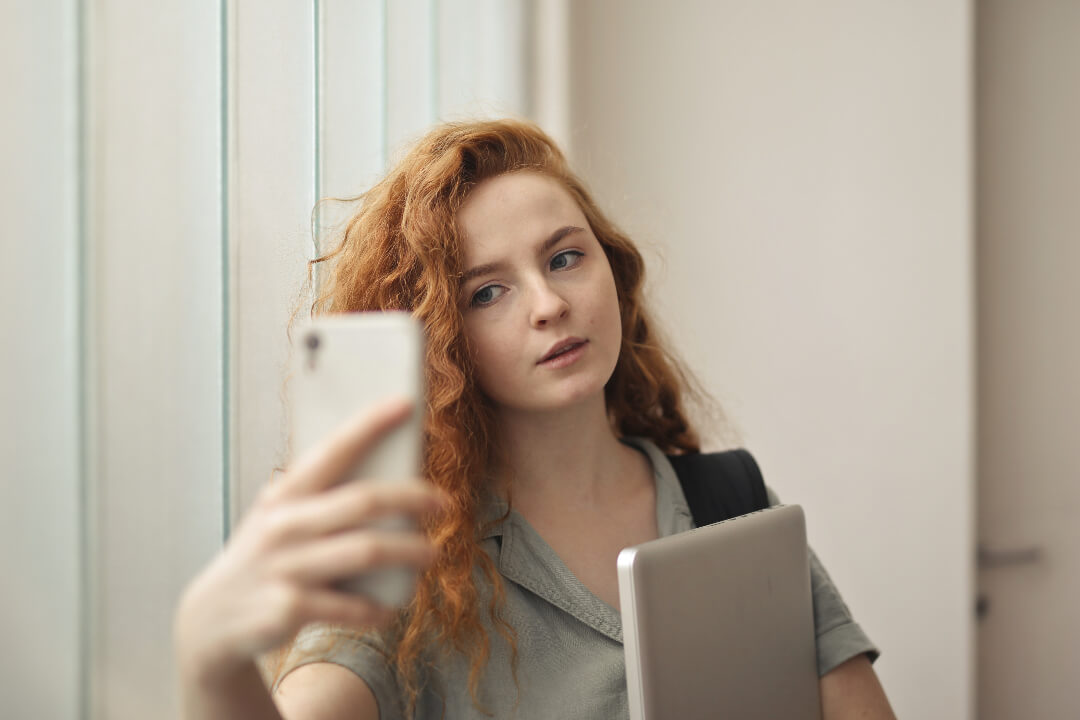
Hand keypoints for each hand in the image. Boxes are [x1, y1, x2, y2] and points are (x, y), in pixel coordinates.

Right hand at [173, 397, 445, 686]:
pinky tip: (390, 605)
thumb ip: (320, 497)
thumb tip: (389, 475)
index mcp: (285, 495)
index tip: (403, 403)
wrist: (213, 620)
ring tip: (432, 553)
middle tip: (444, 502)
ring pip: (366, 551)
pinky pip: (352, 606)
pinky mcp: (290, 608)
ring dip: (409, 552)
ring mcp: (286, 567)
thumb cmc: (265, 557)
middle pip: (363, 502)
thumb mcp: (278, 518)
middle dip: (412, 498)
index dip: (369, 425)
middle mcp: (284, 525)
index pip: (333, 450)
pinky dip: (378, 607)